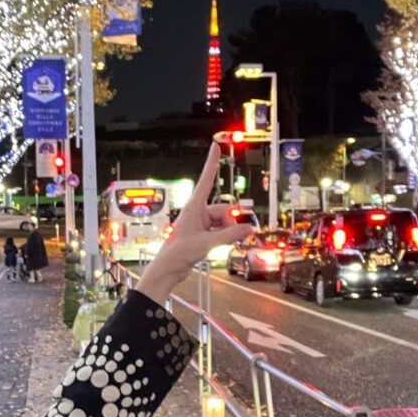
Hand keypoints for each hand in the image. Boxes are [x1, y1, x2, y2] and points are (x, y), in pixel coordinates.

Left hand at [135, 144, 255, 304]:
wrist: (168, 270)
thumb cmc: (179, 253)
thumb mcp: (208, 243)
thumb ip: (230, 236)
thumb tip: (249, 229)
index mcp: (194, 207)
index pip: (206, 180)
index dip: (211, 162)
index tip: (215, 146)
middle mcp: (197, 212)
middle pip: (223, 210)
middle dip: (232, 223)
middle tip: (237, 236)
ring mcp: (200, 223)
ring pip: (224, 222)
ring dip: (229, 232)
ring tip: (223, 246)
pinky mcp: (202, 234)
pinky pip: (220, 231)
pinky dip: (225, 237)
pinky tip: (223, 247)